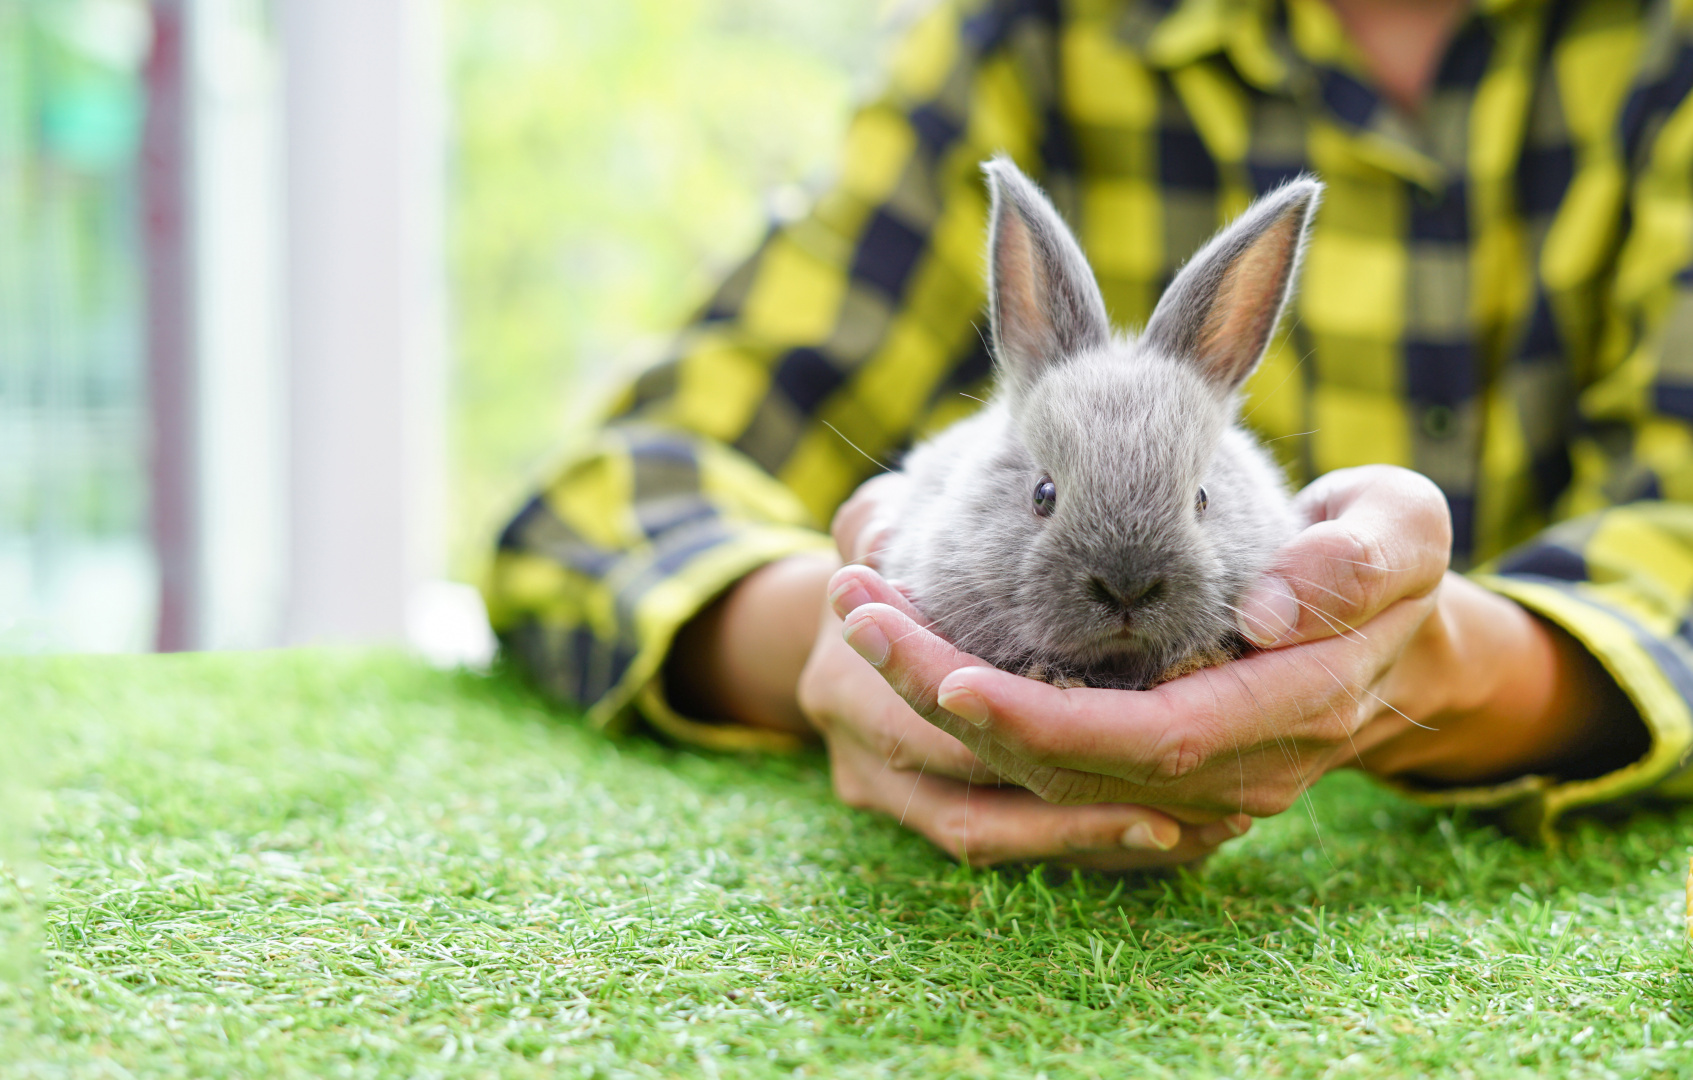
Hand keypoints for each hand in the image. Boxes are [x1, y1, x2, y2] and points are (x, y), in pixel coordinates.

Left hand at [829, 465, 1626, 823]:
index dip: (1043, 722)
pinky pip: (1046, 775)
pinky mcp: (1154, 780)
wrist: (1399, 645)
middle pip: (1070, 769)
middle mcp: (1234, 773)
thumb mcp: (1404, 532)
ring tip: (859, 619)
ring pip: (1043, 780)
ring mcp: (1192, 789)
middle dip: (950, 704)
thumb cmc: (1386, 565)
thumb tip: (1273, 608)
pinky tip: (905, 660)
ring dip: (939, 709)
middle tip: (858, 616)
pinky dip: (970, 725)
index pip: (1149, 740)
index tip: (946, 675)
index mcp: (1290, 709)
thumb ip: (1363, 559)